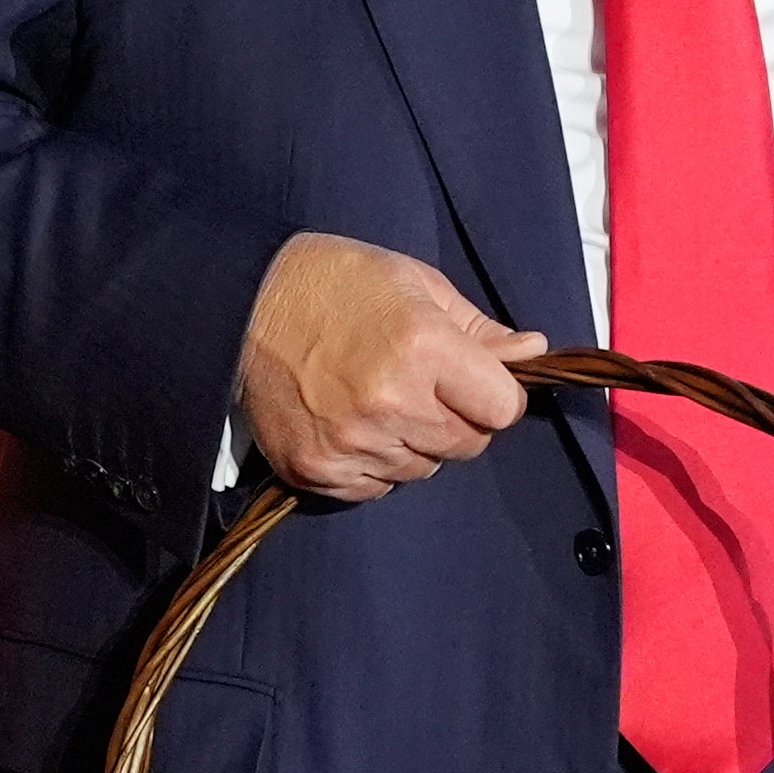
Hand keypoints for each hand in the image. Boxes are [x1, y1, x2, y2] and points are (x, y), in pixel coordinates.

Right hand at [235, 232, 545, 499]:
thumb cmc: (338, 283)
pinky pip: (375, 489)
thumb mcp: (418, 286)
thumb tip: (531, 353)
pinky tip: (352, 422)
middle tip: (424, 387)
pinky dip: (374, 464)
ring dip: (415, 443)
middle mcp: (391, 402)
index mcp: (424, 348)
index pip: (501, 409)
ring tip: (380, 399)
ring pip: (422, 470)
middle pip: (466, 444)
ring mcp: (350, 441)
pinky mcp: (315, 468)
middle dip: (459, 419)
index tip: (478, 383)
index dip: (496, 396)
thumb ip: (479, 329)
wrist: (242, 302)